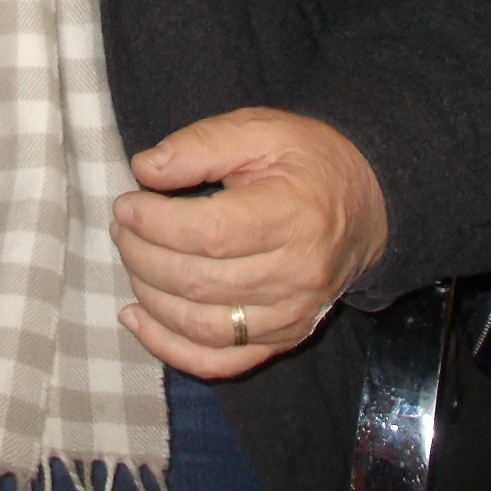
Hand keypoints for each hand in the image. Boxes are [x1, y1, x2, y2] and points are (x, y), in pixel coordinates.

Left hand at [111, 107, 387, 379]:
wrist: (368, 206)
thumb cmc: (308, 160)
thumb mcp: (260, 130)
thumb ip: (201, 144)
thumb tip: (145, 169)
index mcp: (293, 215)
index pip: (210, 234)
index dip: (156, 224)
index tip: (126, 204)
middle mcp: (296, 275)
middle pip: (198, 281)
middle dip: (142, 254)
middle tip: (122, 227)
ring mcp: (291, 315)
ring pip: (201, 325)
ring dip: (149, 296)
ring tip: (131, 258)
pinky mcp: (283, 339)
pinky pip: (219, 361)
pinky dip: (170, 348)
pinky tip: (136, 318)